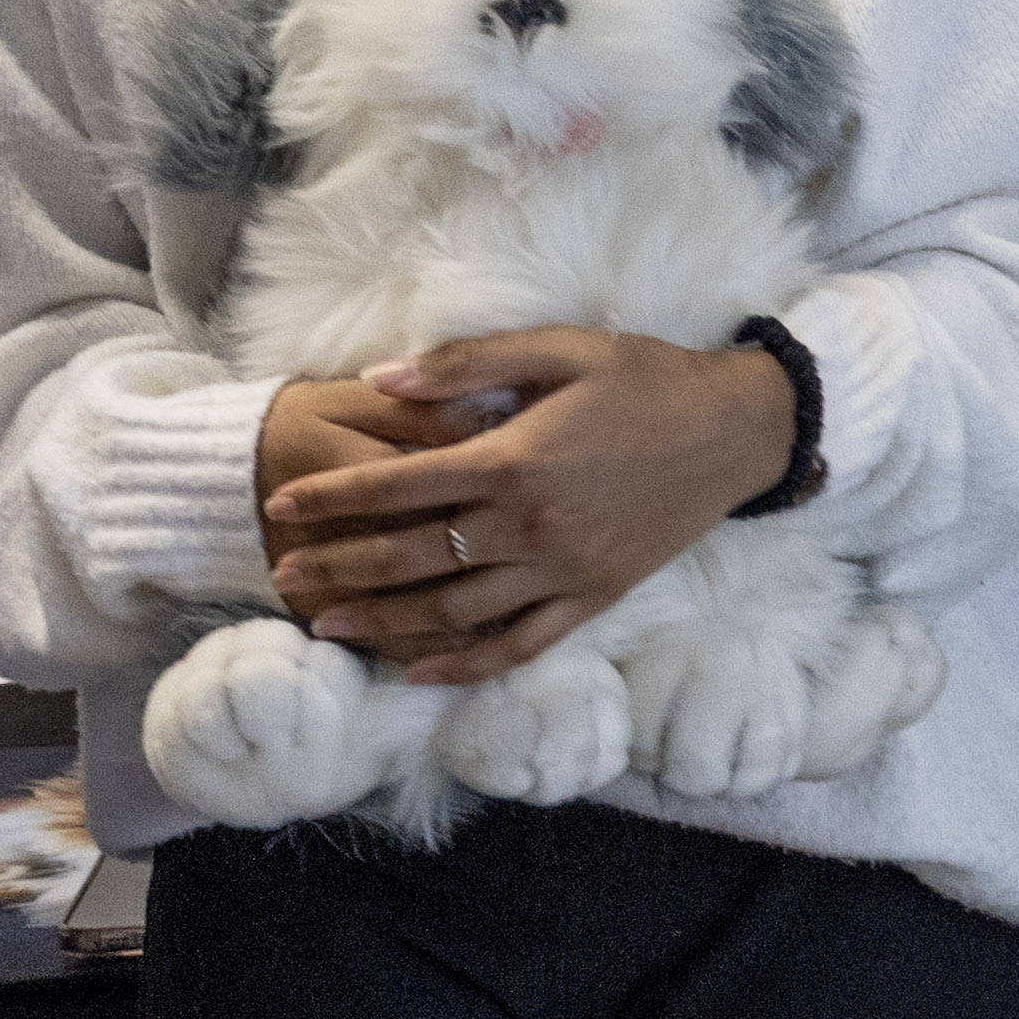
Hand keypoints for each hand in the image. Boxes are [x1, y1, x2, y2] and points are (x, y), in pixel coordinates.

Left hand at [262, 329, 798, 687]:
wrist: (735, 430)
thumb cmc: (644, 379)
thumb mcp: (558, 348)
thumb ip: (464, 364)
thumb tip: (378, 380)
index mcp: (513, 461)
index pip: (397, 486)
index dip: (332, 497)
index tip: (283, 505)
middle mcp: (529, 527)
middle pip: (410, 557)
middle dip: (337, 568)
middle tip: (284, 575)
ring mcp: (560, 572)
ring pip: (452, 611)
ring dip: (382, 622)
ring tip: (326, 626)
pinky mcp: (590, 598)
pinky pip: (516, 645)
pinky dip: (463, 665)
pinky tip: (418, 670)